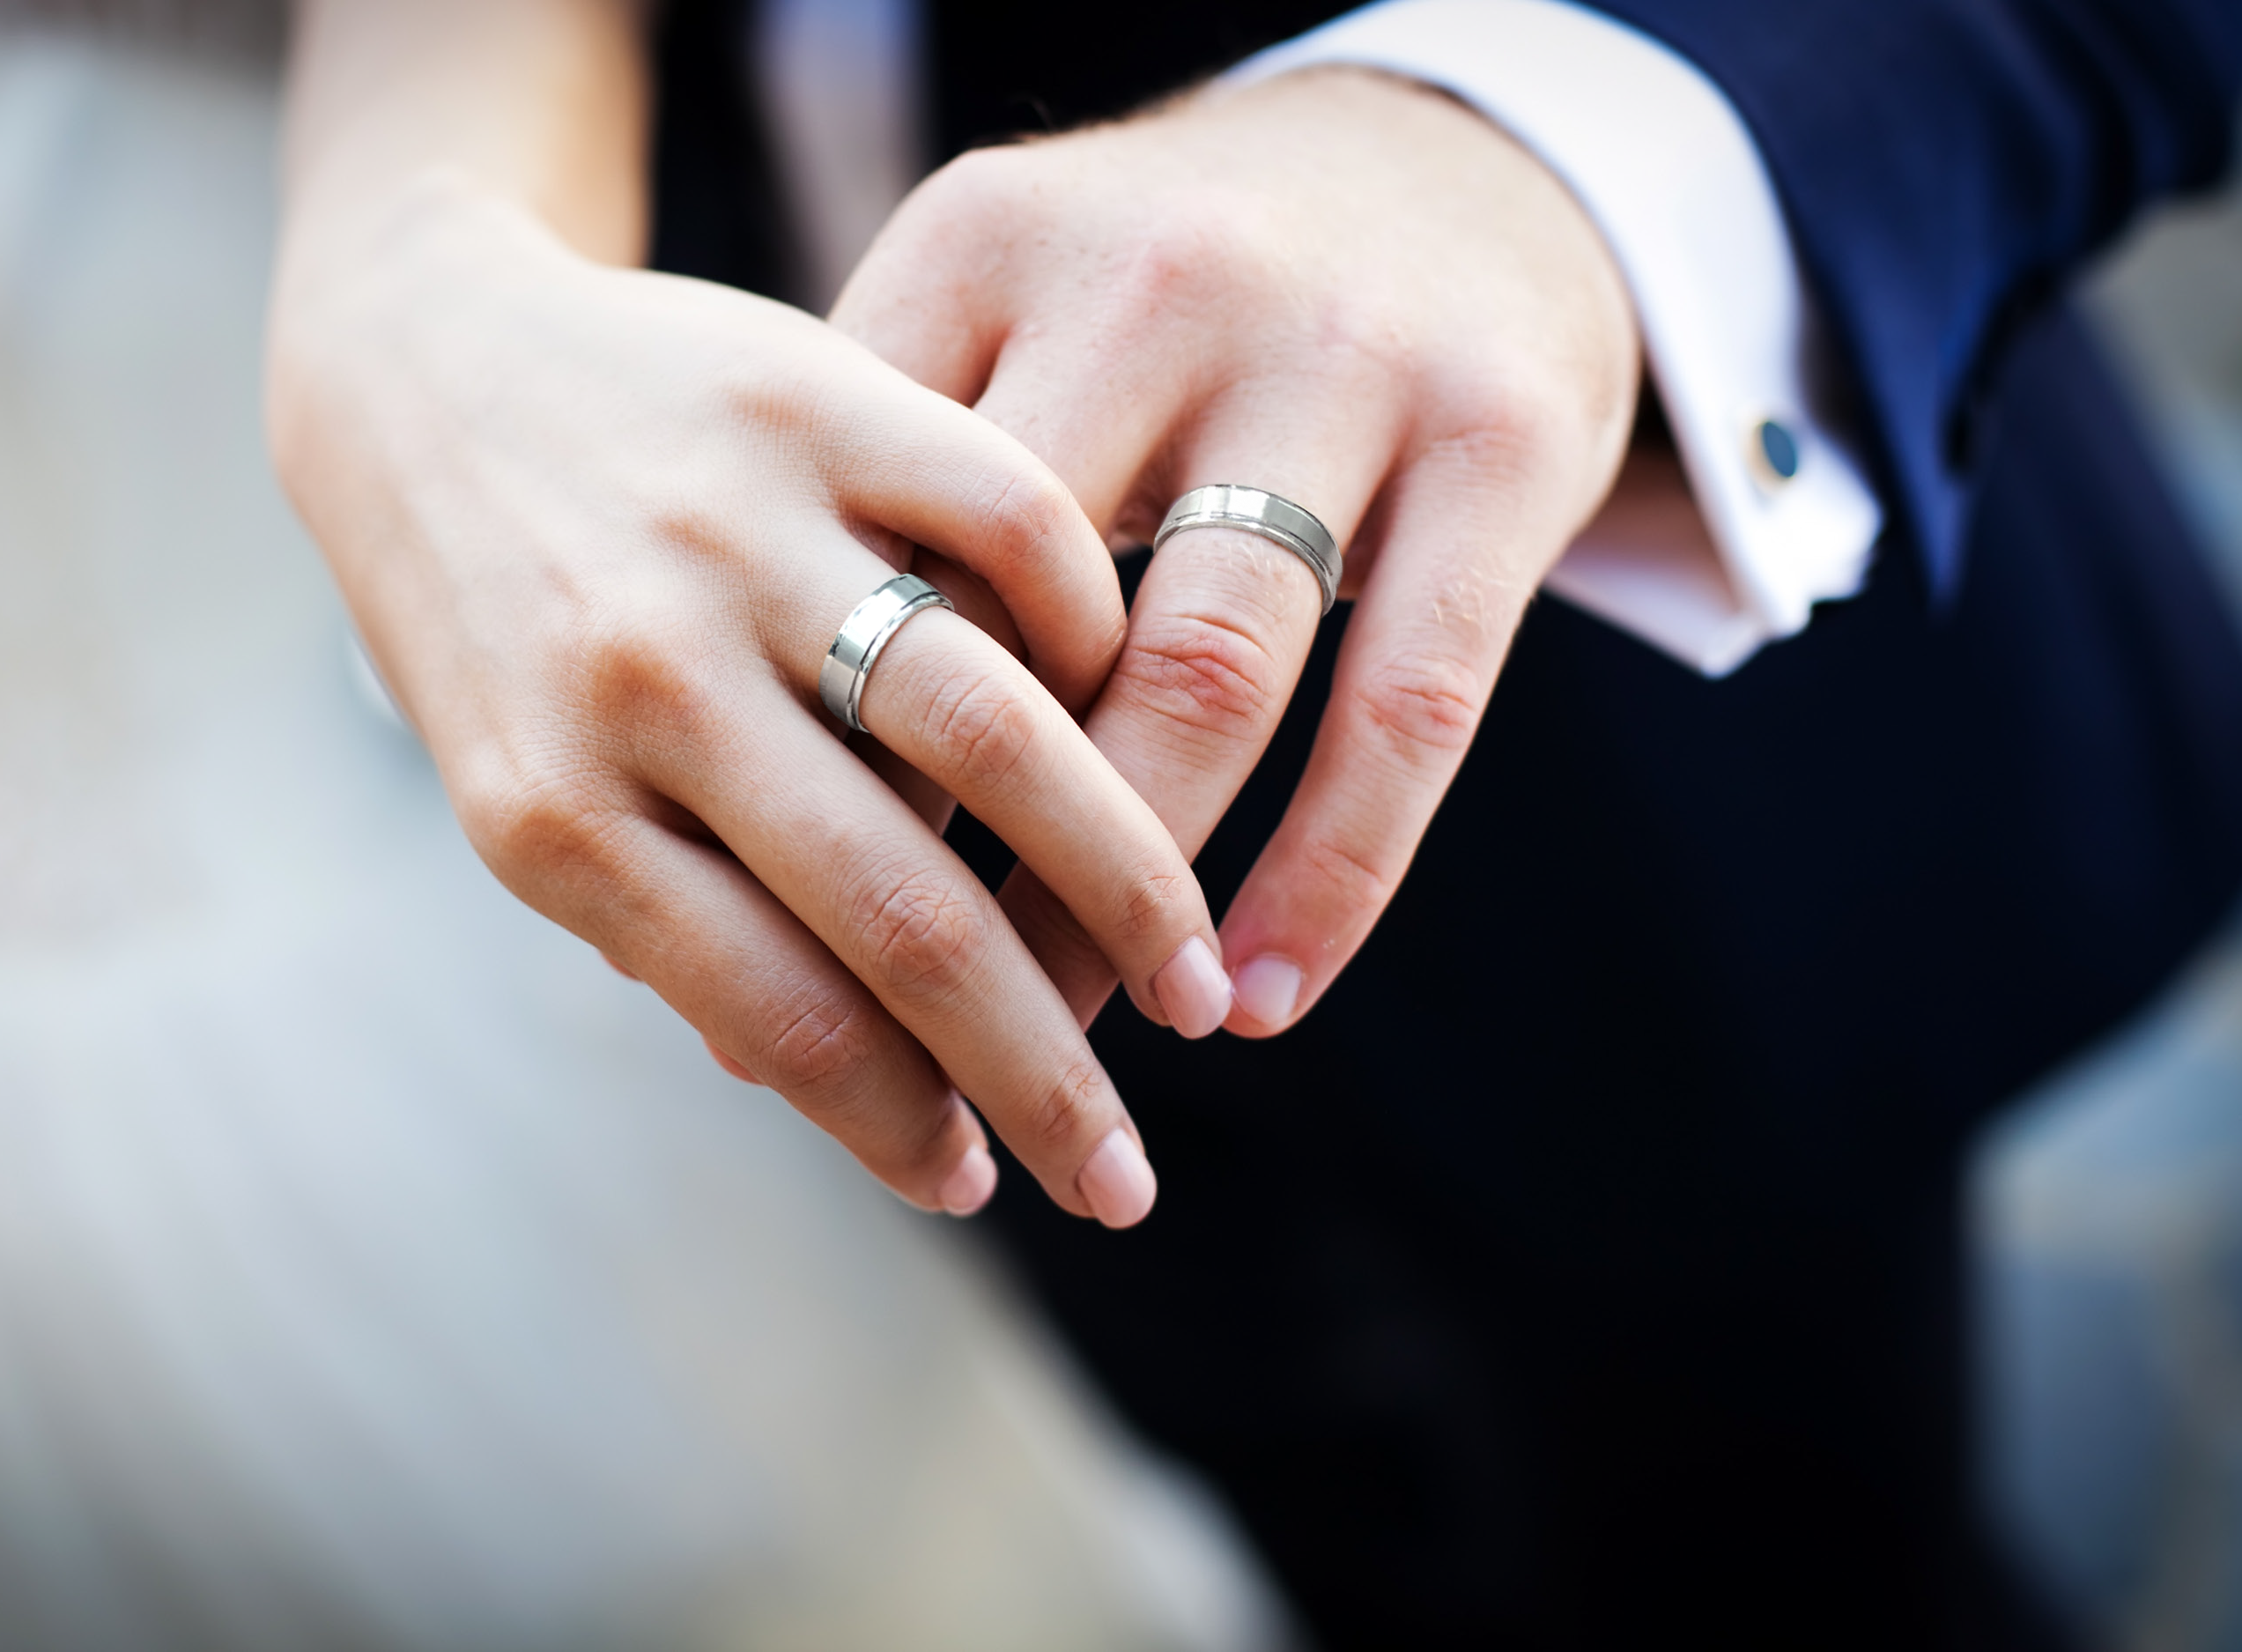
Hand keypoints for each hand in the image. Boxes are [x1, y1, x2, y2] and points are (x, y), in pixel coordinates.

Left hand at [267, 181, 1236, 1225]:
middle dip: (1043, 1072)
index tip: (986, 1182)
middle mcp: (647, 675)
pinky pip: (1019, 534)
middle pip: (905, 914)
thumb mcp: (526, 791)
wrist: (423, 364)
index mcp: (555, 807)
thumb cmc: (491, 621)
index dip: (899, 1127)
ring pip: (996, 736)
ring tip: (1197, 984)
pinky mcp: (819, 398)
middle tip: (1127, 1177)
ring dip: (1127, 890)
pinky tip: (1131, 728)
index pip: (777, 1015)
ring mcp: (740, 533)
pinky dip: (1102, 642)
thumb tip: (855, 1088)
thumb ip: (673, 920)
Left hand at [835, 67, 1640, 1034]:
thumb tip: (738, 807)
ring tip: (1072, 1044)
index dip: (818, 746)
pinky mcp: (1504, 441)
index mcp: (987, 245)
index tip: (777, 911)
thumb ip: (883, 506)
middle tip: (906, 1024)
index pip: (870, 539)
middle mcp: (1157, 284)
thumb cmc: (1166, 301)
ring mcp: (1344, 356)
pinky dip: (1332, 874)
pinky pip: (1410, 705)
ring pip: (1207, 670)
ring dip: (1128, 896)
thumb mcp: (1003, 324)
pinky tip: (1264, 994)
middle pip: (1018, 620)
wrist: (1446, 159)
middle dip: (955, 852)